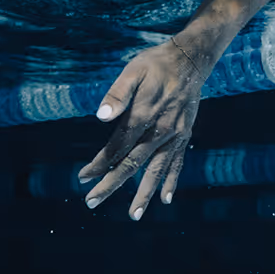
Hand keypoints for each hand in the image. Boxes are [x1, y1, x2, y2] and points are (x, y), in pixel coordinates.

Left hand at [76, 36, 215, 219]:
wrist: (192, 59)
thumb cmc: (156, 63)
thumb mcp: (133, 70)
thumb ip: (117, 94)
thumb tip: (100, 117)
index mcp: (144, 115)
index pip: (116, 147)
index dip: (98, 164)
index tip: (82, 177)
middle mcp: (159, 130)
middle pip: (132, 164)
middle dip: (111, 184)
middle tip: (92, 202)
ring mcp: (174, 135)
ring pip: (156, 170)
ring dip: (144, 193)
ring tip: (134, 214)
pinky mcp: (183, 135)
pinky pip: (177, 163)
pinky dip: (170, 181)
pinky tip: (165, 198)